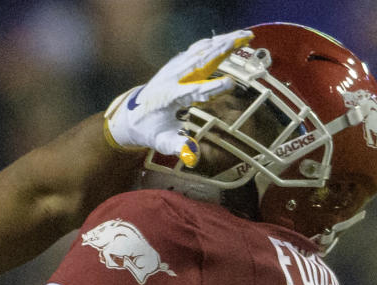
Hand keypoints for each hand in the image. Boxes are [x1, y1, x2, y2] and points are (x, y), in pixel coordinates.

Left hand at [105, 29, 253, 166]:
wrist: (131, 115)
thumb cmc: (150, 131)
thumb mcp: (162, 142)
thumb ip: (178, 147)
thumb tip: (193, 156)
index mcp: (168, 99)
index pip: (192, 92)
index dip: (211, 88)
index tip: (230, 83)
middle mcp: (171, 80)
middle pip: (198, 63)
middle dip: (221, 52)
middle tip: (243, 42)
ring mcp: (173, 69)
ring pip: (199, 51)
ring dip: (222, 42)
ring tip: (245, 36)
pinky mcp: (175, 64)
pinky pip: (196, 49)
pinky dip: (213, 42)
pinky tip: (229, 37)